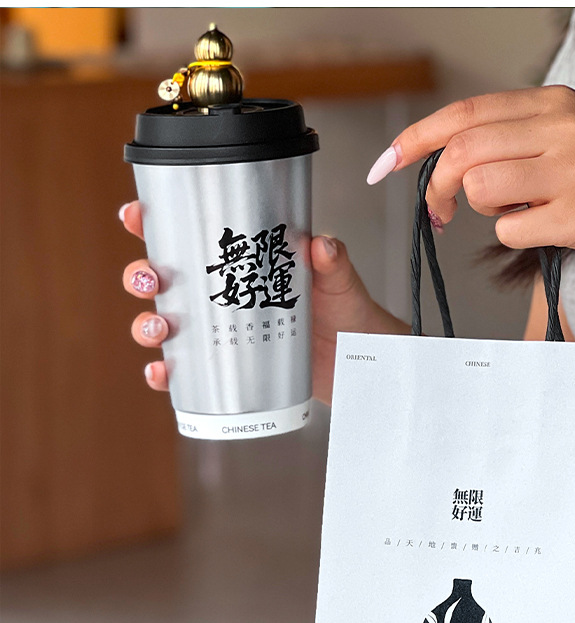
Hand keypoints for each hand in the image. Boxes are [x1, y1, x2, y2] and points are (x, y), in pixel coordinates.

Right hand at [119, 203, 407, 405]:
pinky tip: (163, 373)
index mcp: (240, 260)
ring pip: (165, 325)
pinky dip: (166, 374)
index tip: (135, 216)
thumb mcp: (339, 280)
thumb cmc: (345, 309)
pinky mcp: (227, 370)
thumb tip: (321, 246)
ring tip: (159, 329)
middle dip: (142, 276)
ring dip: (147, 325)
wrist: (358, 359)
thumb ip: (333, 262)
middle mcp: (222, 295)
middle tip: (149, 280)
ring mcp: (221, 333)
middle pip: (163, 280)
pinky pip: (185, 373)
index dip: (153, 223)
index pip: (189, 234)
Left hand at [370, 86, 574, 281]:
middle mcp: (562, 127)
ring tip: (519, 215)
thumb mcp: (574, 138)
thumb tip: (451, 159)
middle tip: (437, 214)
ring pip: (480, 190)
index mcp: (555, 104)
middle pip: (463, 151)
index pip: (466, 113)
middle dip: (436, 187)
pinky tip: (548, 230)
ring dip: (483, 213)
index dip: (418, 138)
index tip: (388, 161)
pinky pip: (510, 231)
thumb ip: (518, 139)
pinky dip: (515, 238)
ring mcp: (572, 170)